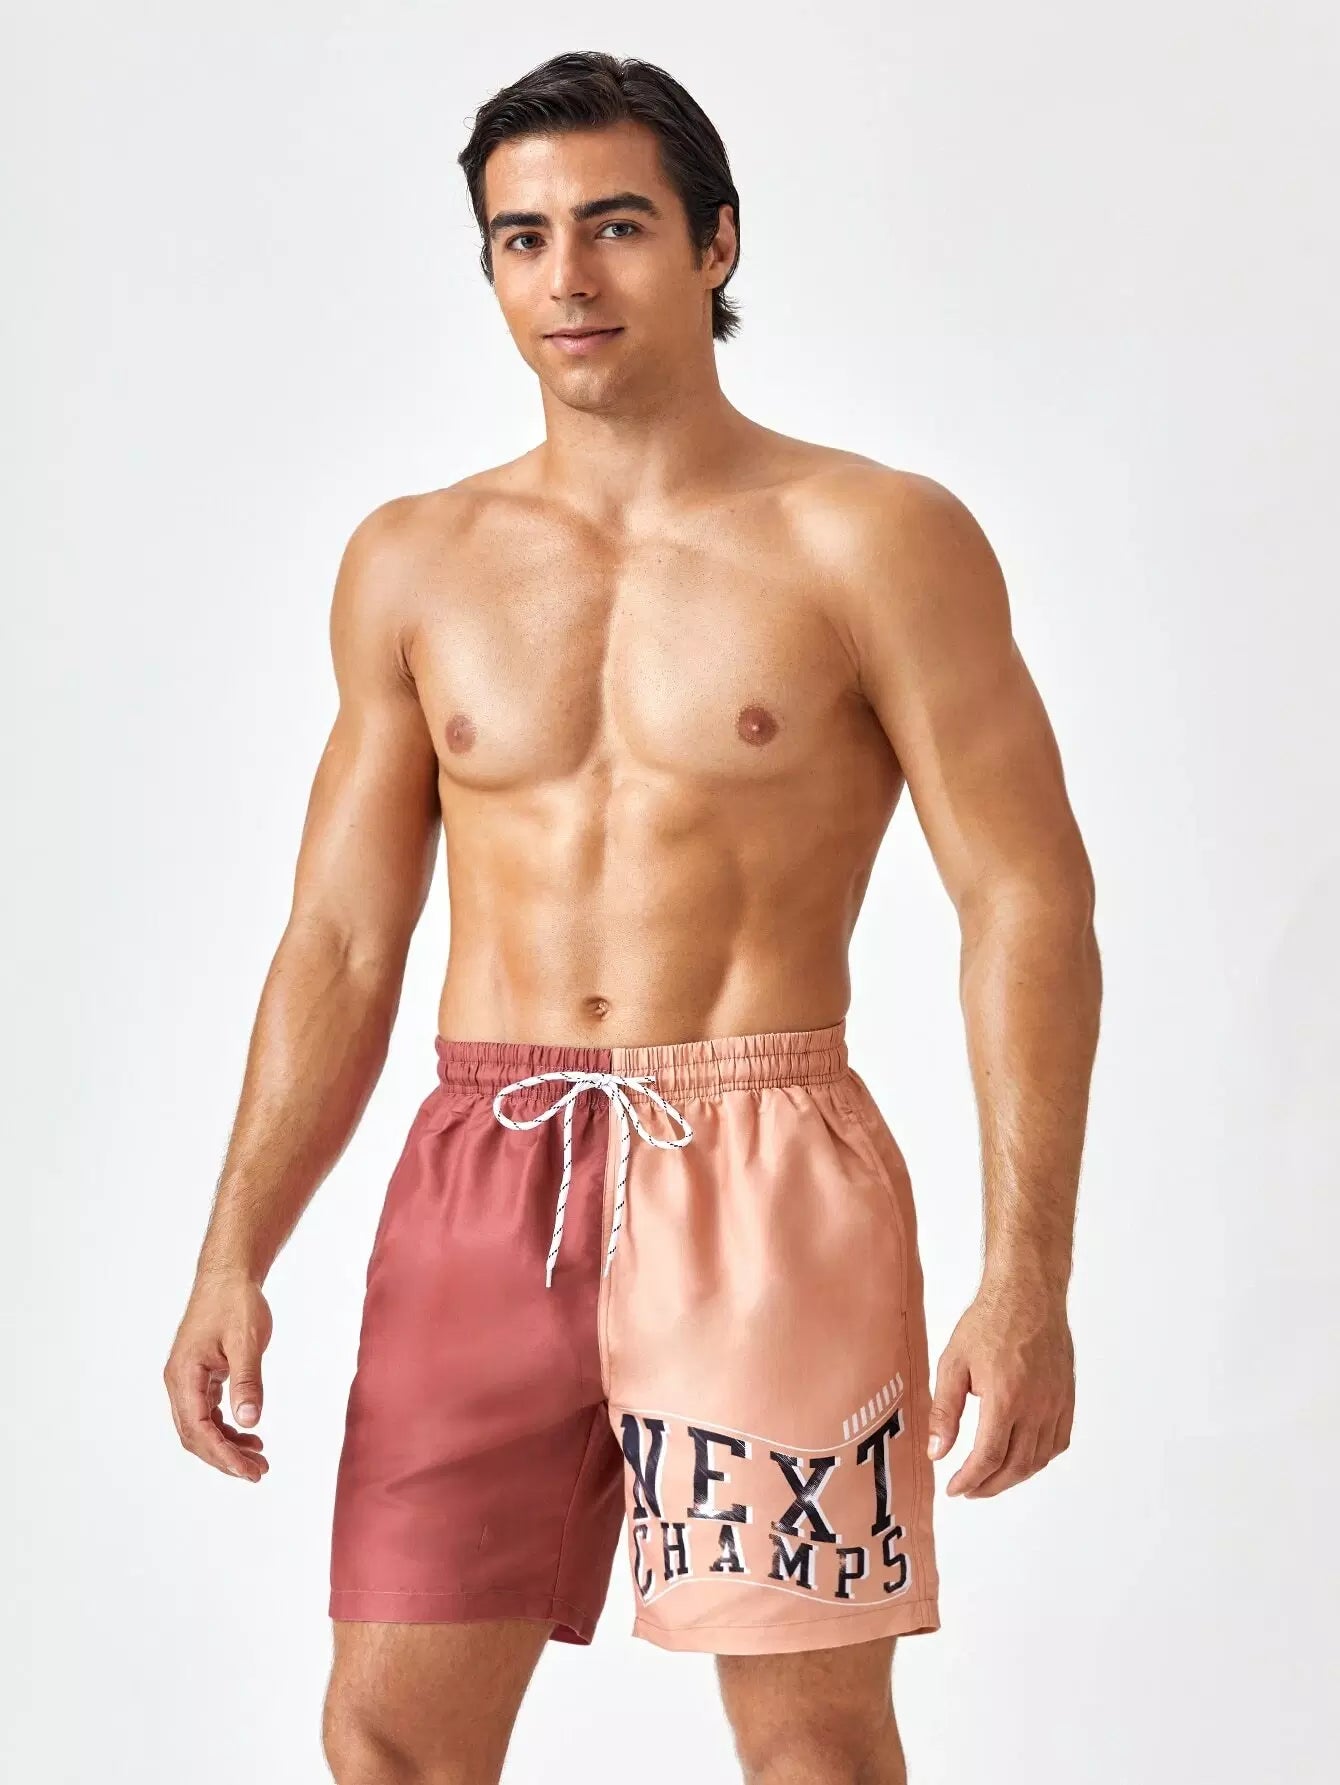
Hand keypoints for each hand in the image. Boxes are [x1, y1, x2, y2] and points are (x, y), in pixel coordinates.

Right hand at [164, 1271, 272, 1481]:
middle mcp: (179, 1382)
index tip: (249, 1472)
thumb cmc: (236, 1302)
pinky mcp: (198, 1376)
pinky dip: (226, 1428)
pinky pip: (206, 1413)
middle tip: (258, 1472)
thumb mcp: (246, 1341)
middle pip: (195, 1435)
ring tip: (258, 1459)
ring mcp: (187, 1380)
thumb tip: (250, 1421)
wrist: (228, 1276)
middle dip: (224, 1458)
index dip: (223, 1455)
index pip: (198, 1429)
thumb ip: (247, 1381)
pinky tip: (249, 1434)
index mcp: (184, 1375)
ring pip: (200, 1427)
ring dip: (226, 1446)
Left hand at [927, 1276, 1073, 1497]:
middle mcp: (1036, 1406)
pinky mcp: (1067, 1398)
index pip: (988, 1458)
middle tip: (969, 1490)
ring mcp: (1056, 1404)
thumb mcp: (953, 1363)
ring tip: (991, 1479)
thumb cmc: (988, 1322)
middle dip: (990, 1486)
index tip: (955, 1489)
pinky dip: (1040, 1459)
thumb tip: (937, 1452)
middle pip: (1015, 1466)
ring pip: (1039, 1459)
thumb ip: (944, 1412)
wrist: (1028, 1294)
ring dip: (1014, 1477)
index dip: (970, 1480)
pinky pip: (1058, 1442)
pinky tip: (1023, 1458)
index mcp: (1005, 1398)